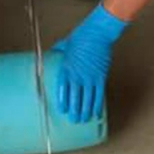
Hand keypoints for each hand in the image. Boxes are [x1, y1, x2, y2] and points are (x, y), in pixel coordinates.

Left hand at [53, 4, 126, 122]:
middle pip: (75, 97)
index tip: (62, 110)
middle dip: (74, 111)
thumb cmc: (81, 36)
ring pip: (87, 99)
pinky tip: (96, 113)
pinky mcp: (101, 77)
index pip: (63, 89)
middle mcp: (78, 75)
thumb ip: (58, 51)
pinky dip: (97, 105)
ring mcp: (90, 77)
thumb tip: (52, 53)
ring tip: (83, 120)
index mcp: (66, 68)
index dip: (63, 101)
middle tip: (73, 120)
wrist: (98, 33)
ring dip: (85, 111)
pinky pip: (99, 94)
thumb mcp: (65, 44)